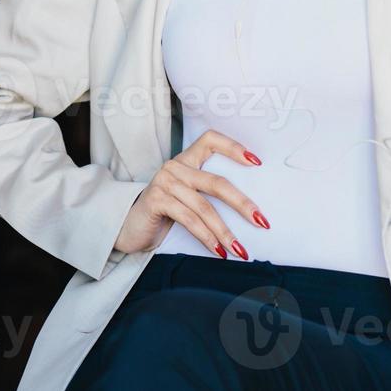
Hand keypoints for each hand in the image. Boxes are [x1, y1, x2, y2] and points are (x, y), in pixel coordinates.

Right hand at [112, 130, 268, 259]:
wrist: (129, 228)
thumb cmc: (164, 213)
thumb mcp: (187, 198)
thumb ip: (207, 195)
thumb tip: (250, 211)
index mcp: (186, 161)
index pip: (210, 139)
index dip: (233, 147)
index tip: (256, 162)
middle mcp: (175, 167)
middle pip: (216, 182)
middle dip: (242, 203)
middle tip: (261, 221)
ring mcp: (164, 182)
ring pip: (204, 207)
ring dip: (225, 232)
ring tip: (239, 250)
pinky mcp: (156, 200)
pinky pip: (188, 219)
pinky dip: (206, 237)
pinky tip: (218, 250)